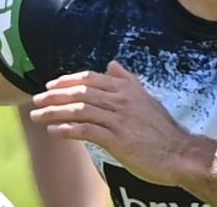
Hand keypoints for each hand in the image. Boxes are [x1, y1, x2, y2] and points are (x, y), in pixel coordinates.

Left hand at [30, 61, 216, 185]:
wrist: (180, 152)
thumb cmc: (162, 129)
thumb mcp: (146, 99)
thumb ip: (128, 81)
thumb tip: (112, 64)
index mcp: (127, 89)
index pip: (91, 78)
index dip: (69, 80)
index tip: (52, 85)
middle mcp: (121, 100)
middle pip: (81, 92)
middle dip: (55, 95)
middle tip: (37, 100)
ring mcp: (119, 118)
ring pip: (80, 109)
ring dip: (54, 112)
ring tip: (37, 116)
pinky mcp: (117, 138)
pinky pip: (86, 130)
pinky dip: (67, 129)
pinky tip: (54, 131)